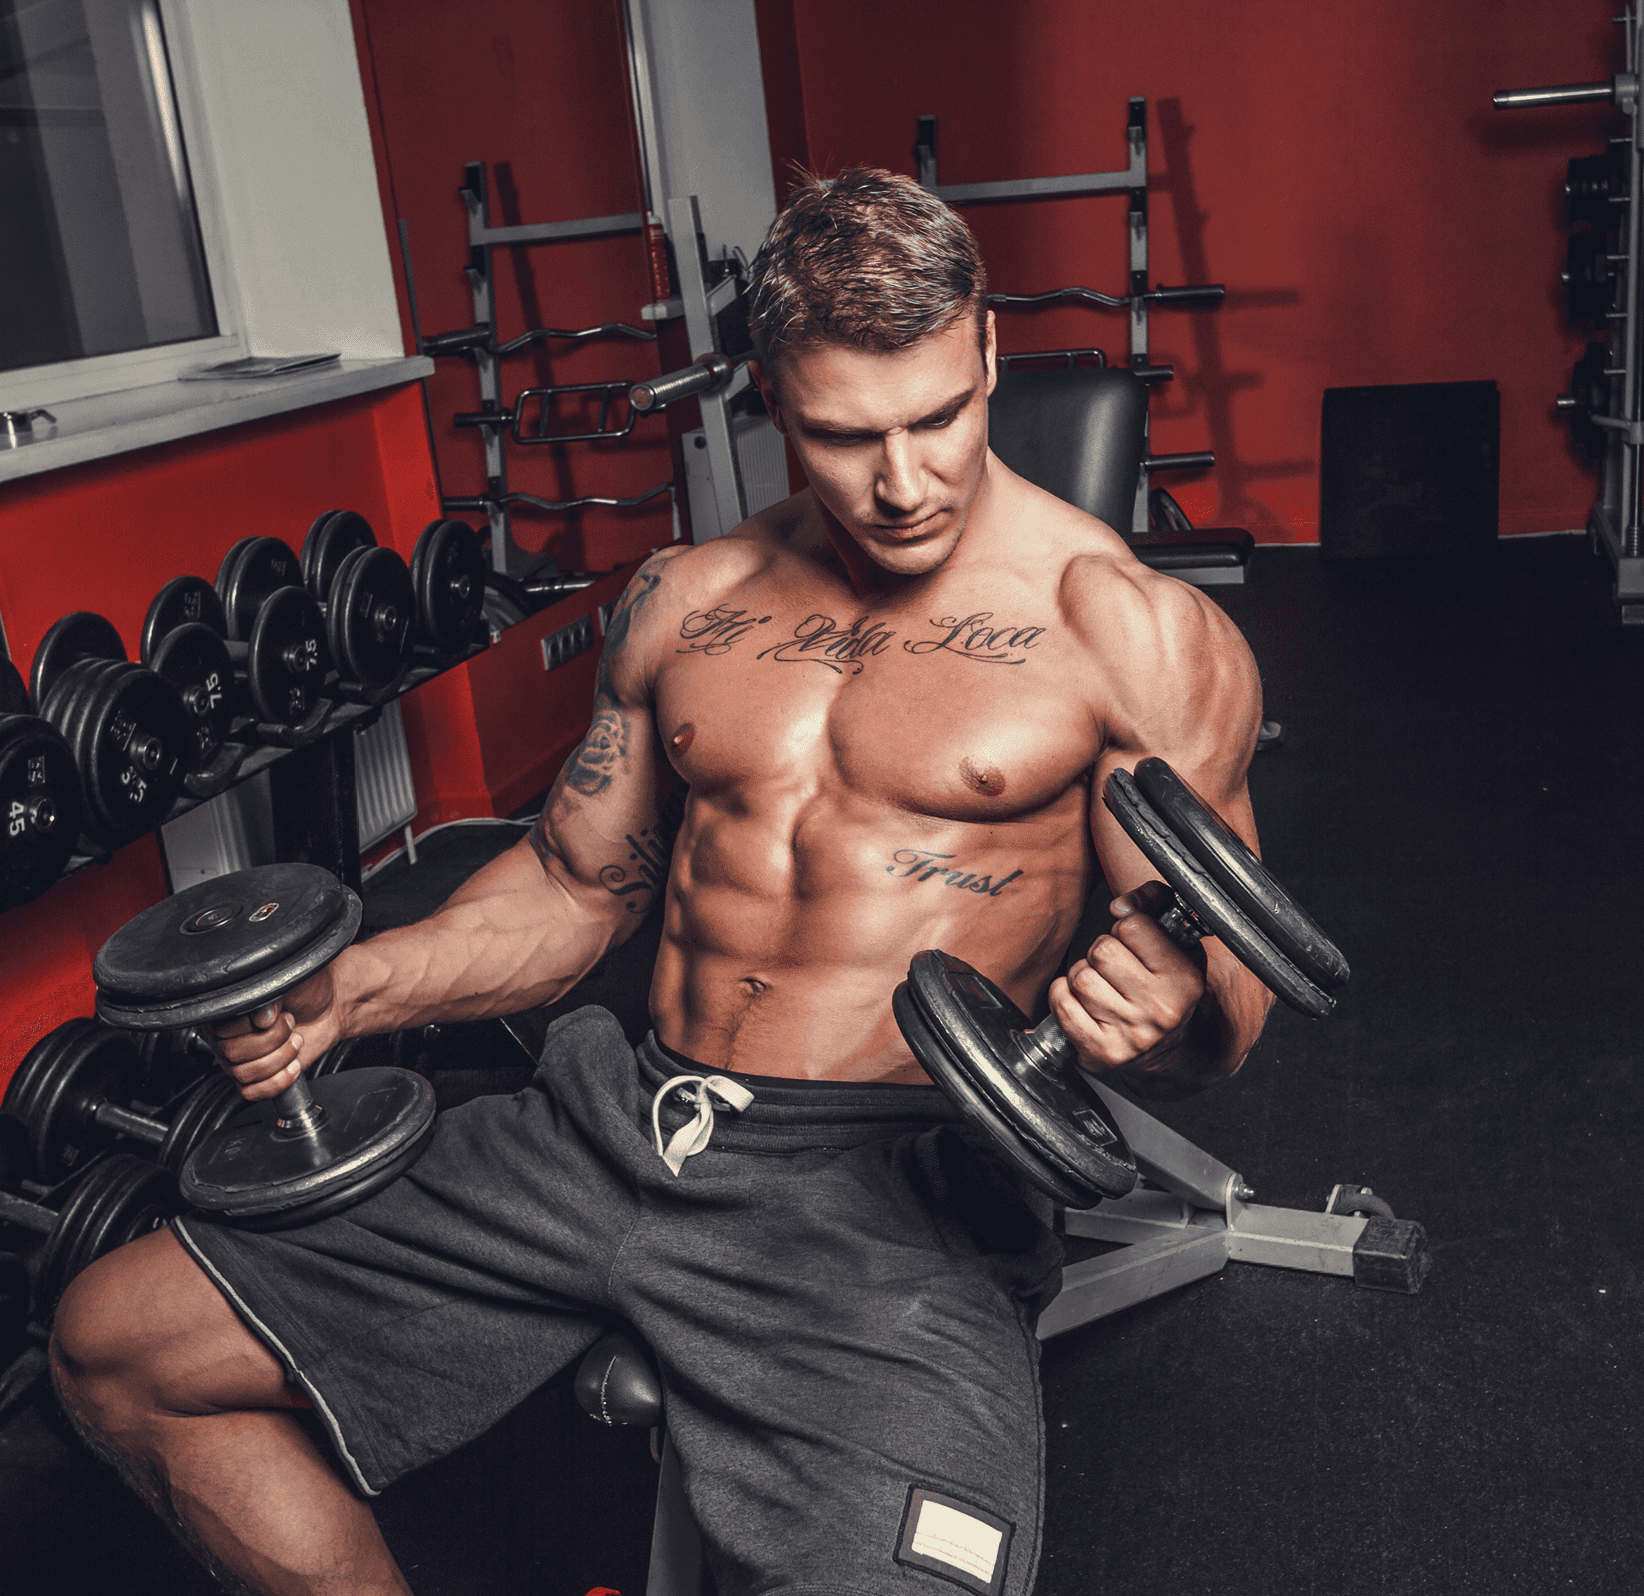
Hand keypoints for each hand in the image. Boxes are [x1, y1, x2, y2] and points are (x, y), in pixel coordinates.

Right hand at [206, 965, 340, 1102]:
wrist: (330, 1007)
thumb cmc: (306, 991)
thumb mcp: (287, 982)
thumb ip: (269, 997)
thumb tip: (260, 1019)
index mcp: (224, 1011)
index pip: (220, 1030)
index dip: (250, 1025)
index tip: (275, 1015)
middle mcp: (224, 1036)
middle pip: (231, 1054)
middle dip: (271, 1040)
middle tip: (289, 1024)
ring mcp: (237, 1059)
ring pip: (243, 1074)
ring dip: (279, 1057)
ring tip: (295, 1040)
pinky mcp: (254, 1078)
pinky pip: (251, 1092)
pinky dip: (277, 1081)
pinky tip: (293, 1065)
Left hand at [1045, 881, 1205, 1073]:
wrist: (1166, 1054)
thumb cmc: (1166, 989)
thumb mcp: (1177, 943)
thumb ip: (1155, 904)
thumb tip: (1122, 904)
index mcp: (1183, 980)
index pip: (1133, 926)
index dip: (1126, 928)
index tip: (1133, 943)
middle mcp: (1159, 1009)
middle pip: (1101, 950)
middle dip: (1101, 952)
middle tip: (1114, 967)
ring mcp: (1129, 1034)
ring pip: (1079, 977)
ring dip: (1082, 975)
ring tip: (1101, 985)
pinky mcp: (1101, 1051)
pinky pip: (1063, 1004)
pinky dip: (1064, 996)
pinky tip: (1083, 1002)